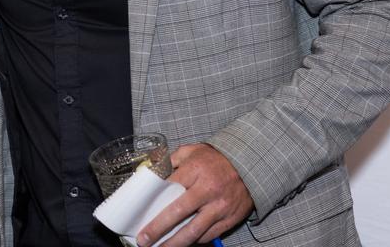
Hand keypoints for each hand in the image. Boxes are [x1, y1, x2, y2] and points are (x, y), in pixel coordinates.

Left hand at [136, 143, 252, 246]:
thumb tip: (151, 172)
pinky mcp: (230, 219)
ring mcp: (220, 207)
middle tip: (143, 239)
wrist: (249, 165)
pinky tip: (182, 243)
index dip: (153, 201)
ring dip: (175, 243)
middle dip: (158, 228)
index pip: (169, 187)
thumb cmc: (216, 159)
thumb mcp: (192, 151)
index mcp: (196, 171)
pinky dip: (195, 241)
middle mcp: (208, 190)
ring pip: (194, 230)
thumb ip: (171, 160)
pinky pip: (209, 235)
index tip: (139, 213)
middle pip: (178, 213)